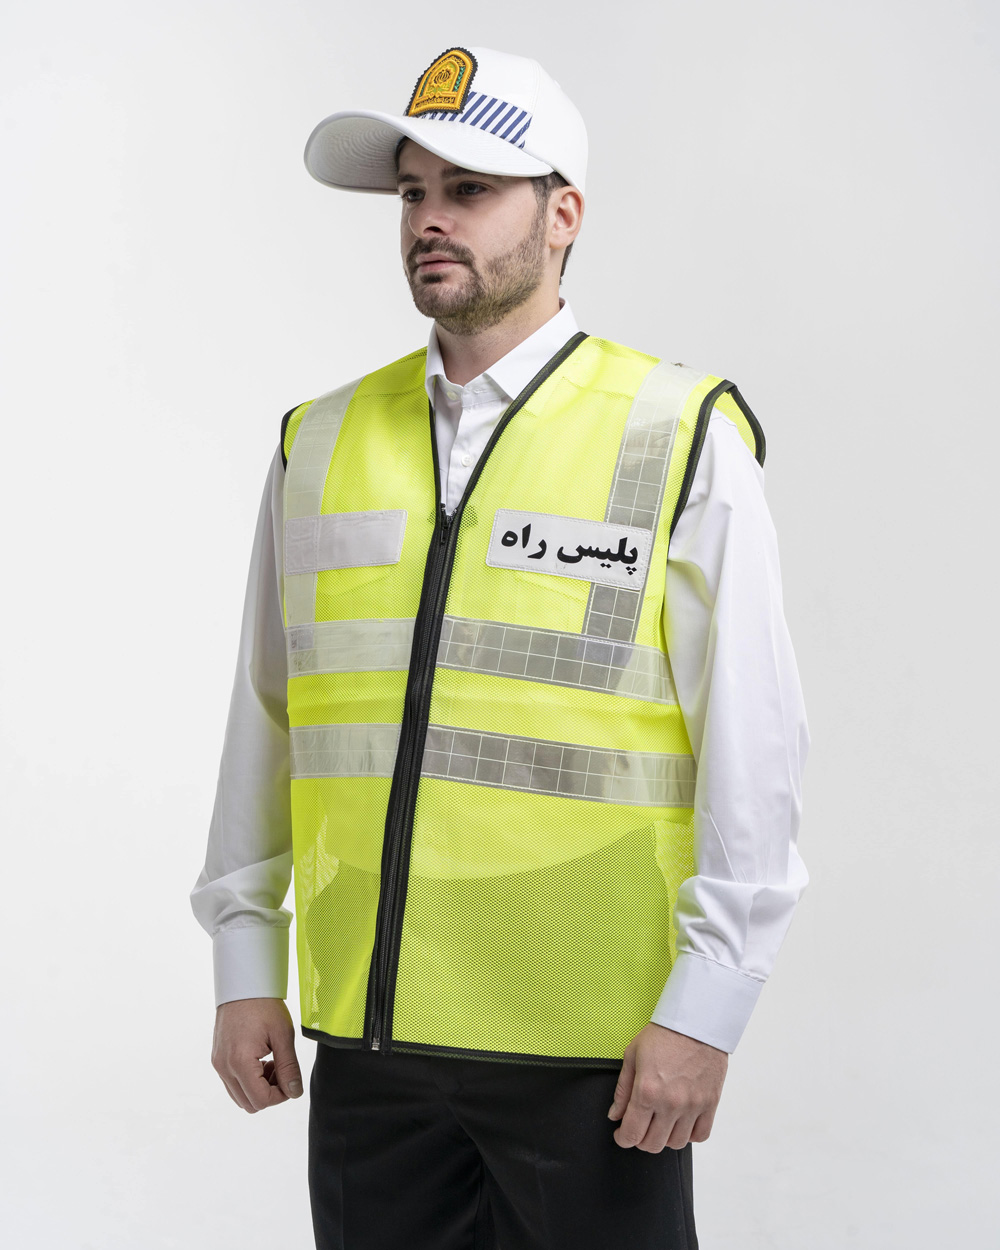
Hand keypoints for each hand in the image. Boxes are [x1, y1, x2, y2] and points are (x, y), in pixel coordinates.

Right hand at [211, 997, 302, 1112]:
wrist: (243, 985)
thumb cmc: (264, 1005)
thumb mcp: (283, 1035)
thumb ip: (289, 1068)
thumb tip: (295, 1092)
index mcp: (240, 1062)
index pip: (261, 1100)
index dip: (280, 1096)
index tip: (290, 1079)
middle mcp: (224, 1067)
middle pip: (249, 1104)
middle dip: (270, 1093)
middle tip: (282, 1069)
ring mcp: (218, 1064)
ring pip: (239, 1096)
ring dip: (258, 1088)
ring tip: (272, 1063)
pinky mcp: (217, 1059)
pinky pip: (232, 1083)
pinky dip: (248, 1080)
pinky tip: (261, 1060)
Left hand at [608, 1022, 727, 1151]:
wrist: (696, 1021)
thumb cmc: (664, 1034)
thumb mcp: (633, 1055)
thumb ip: (622, 1090)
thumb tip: (615, 1115)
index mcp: (647, 1091)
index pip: (631, 1133)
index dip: (623, 1139)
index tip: (622, 1135)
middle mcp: (670, 1103)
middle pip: (652, 1144)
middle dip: (641, 1140)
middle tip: (639, 1127)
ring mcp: (693, 1106)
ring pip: (676, 1144)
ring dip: (664, 1138)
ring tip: (660, 1123)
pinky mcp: (710, 1104)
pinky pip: (700, 1135)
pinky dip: (689, 1135)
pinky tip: (681, 1122)